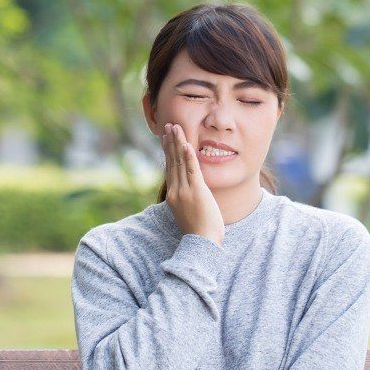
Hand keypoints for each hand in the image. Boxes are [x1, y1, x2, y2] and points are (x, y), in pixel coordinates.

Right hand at [161, 123, 224, 245]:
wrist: (202, 243)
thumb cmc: (198, 232)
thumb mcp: (187, 213)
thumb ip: (185, 200)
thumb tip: (188, 194)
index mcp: (173, 195)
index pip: (170, 168)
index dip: (168, 152)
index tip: (166, 138)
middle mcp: (176, 191)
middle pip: (172, 162)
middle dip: (170, 142)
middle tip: (168, 126)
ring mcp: (185, 191)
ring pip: (180, 163)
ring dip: (178, 143)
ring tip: (176, 128)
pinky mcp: (197, 192)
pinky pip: (192, 170)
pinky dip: (189, 157)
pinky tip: (187, 144)